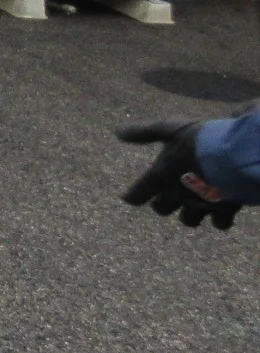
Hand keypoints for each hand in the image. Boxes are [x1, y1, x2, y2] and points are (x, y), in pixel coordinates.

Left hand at [118, 120, 240, 228]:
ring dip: (189, 215)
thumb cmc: (199, 141)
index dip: (133, 196)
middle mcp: (176, 195)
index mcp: (160, 176)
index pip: (137, 195)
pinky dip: (218, 219)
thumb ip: (144, 133)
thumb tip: (117, 132)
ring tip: (193, 208)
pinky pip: (219, 222)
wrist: (235, 156)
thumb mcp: (169, 130)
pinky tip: (220, 213)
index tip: (129, 198)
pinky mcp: (223, 210)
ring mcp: (199, 205)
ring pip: (189, 219)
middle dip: (163, 205)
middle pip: (163, 209)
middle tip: (167, 199)